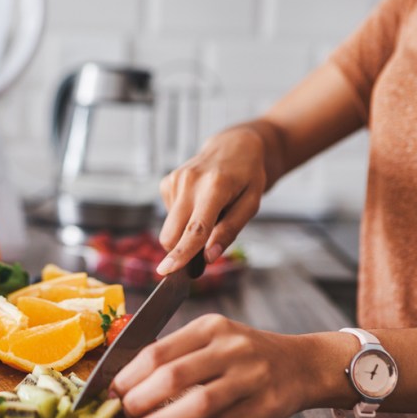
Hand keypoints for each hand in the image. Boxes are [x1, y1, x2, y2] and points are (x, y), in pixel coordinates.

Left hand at [109, 314, 310, 417]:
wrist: (301, 364)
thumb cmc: (247, 353)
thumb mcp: (215, 337)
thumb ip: (180, 352)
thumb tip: (130, 379)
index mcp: (210, 326)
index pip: (159, 349)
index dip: (130, 373)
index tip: (110, 389)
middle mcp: (230, 347)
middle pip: (174, 375)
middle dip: (141, 398)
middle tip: (120, 412)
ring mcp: (249, 376)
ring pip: (198, 403)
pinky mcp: (262, 404)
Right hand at [156, 126, 265, 275]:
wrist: (234, 146)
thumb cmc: (247, 177)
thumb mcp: (251, 204)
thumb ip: (229, 231)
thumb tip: (209, 257)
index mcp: (215, 186)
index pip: (195, 228)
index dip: (182, 253)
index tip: (166, 271)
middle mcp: (190, 181)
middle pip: (173, 232)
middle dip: (181, 251)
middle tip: (203, 254)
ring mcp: (175, 180)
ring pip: (170, 227)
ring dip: (185, 232)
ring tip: (209, 214)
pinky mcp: (167, 182)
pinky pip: (169, 216)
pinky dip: (183, 219)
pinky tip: (198, 204)